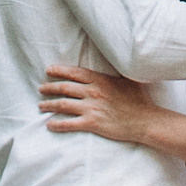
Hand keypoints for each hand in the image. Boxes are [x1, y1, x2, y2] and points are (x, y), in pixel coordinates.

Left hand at [40, 64, 163, 147]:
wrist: (144, 120)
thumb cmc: (138, 100)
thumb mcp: (127, 80)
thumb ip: (116, 72)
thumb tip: (115, 60)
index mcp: (99, 80)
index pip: (74, 72)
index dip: (59, 71)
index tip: (48, 70)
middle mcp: (92, 92)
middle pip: (64, 88)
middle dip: (49, 87)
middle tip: (41, 89)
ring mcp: (91, 108)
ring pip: (63, 104)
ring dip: (49, 105)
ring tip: (41, 106)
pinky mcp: (92, 123)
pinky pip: (69, 124)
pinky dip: (57, 124)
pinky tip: (49, 125)